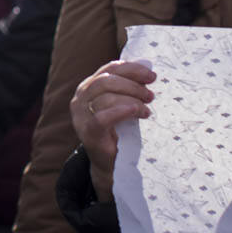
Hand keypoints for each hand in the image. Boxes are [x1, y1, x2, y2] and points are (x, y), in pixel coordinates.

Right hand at [70, 59, 155, 197]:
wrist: (110, 163)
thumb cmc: (119, 131)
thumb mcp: (122, 105)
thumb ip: (127, 88)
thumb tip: (146, 71)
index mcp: (88, 87)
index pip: (108, 69)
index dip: (131, 69)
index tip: (151, 76)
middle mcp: (80, 98)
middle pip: (106, 80)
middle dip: (132, 85)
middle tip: (150, 96)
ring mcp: (80, 115)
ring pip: (106, 97)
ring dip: (132, 100)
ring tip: (146, 110)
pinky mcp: (87, 131)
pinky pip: (103, 117)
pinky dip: (122, 111)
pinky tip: (137, 112)